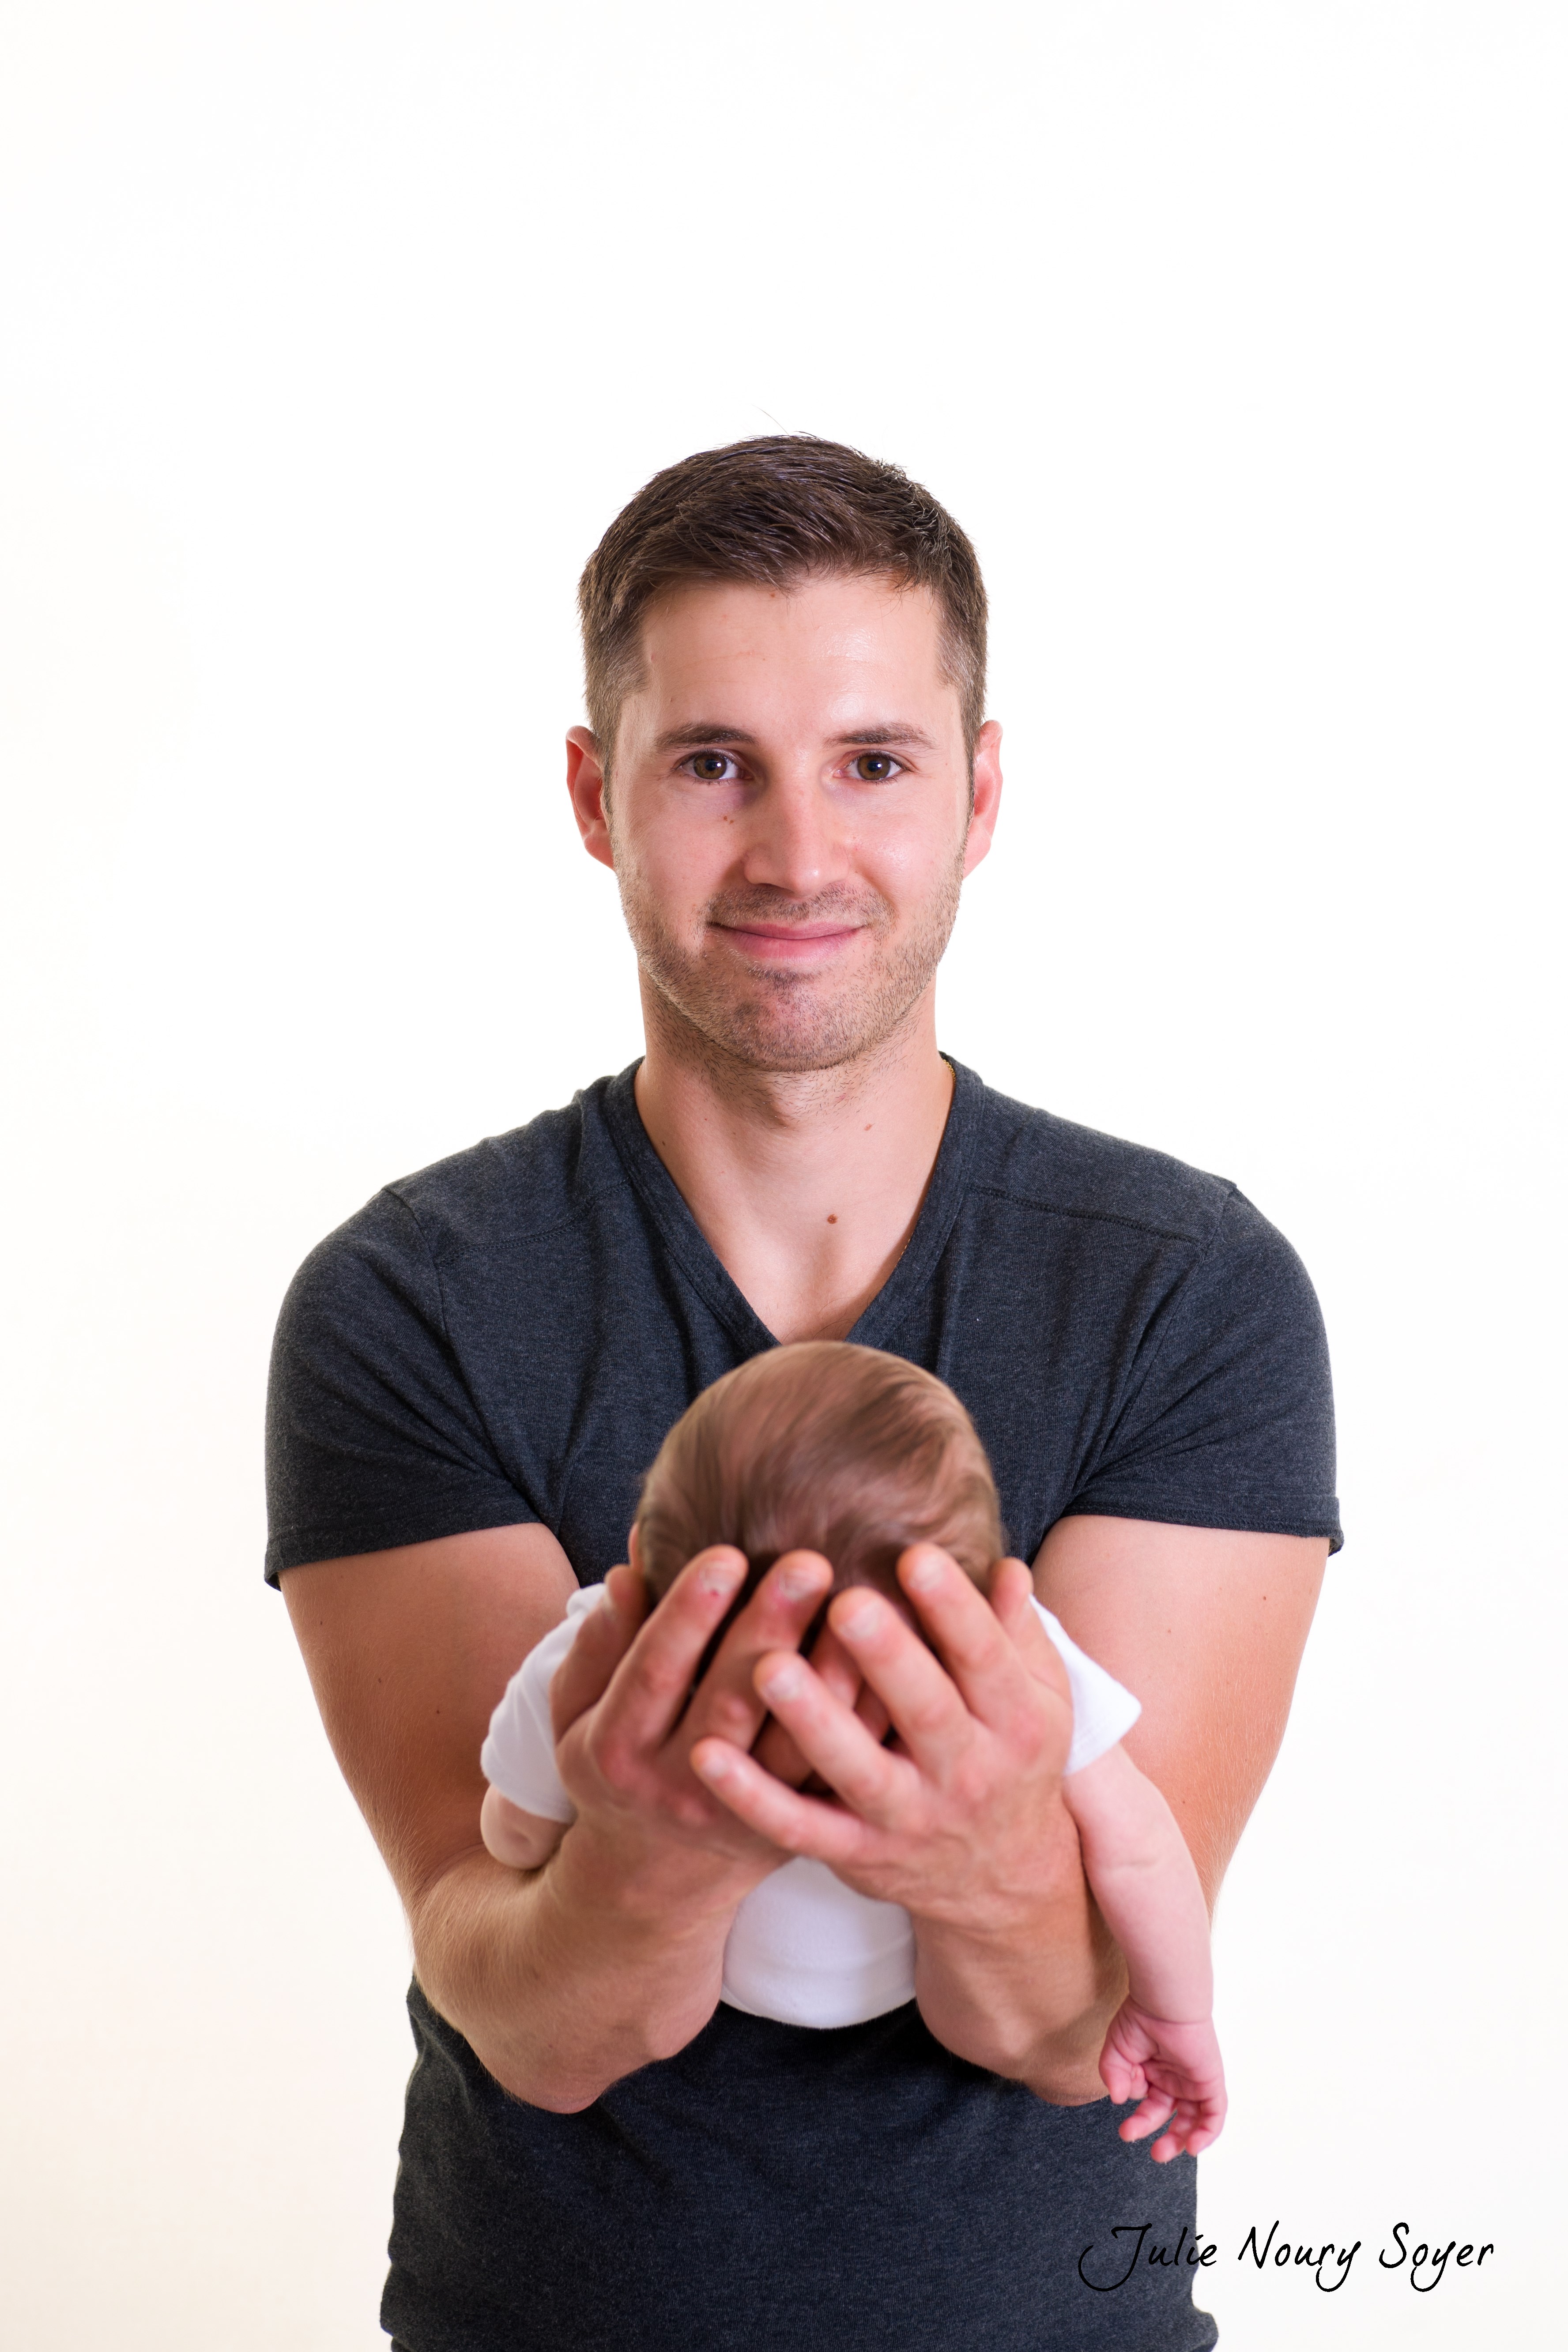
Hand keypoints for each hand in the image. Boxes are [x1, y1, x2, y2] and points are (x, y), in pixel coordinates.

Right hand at [546, 1544, 836, 1895]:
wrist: (654, 1875)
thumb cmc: (617, 1759)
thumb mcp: (576, 1713)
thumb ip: (597, 1644)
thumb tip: (626, 1574)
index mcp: (619, 1750)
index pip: (655, 1673)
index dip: (688, 1616)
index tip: (725, 1554)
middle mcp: (681, 1787)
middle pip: (731, 1703)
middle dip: (769, 1629)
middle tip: (809, 1563)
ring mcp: (744, 1815)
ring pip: (793, 1746)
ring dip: (831, 1676)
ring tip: (862, 1606)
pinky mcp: (794, 1829)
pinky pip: (835, 1773)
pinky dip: (867, 1721)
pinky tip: (899, 1663)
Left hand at [686, 1546, 1075, 1931]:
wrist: (999, 1875)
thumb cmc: (1007, 1752)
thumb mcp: (1039, 1697)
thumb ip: (1015, 1632)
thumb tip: (1006, 1568)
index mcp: (1015, 1723)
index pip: (985, 1661)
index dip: (955, 1611)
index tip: (916, 1556)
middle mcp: (966, 1774)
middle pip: (926, 1714)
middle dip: (887, 1660)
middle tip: (845, 1604)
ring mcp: (908, 1819)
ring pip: (858, 1772)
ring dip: (812, 1722)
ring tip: (768, 1667)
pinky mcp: (857, 1854)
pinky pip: (799, 1828)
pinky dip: (752, 1797)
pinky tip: (707, 1752)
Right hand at [1099, 2000, 1226, 2160]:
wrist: (1163, 2001)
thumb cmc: (1141, 2017)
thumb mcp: (1117, 2050)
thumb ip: (1113, 2075)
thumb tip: (1117, 2099)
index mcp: (1155, 2072)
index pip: (1149, 2104)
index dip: (1137, 2117)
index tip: (1123, 2118)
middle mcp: (1176, 2079)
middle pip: (1168, 2115)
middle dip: (1151, 2131)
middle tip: (1133, 2138)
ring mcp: (1194, 2081)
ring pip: (1192, 2120)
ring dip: (1179, 2140)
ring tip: (1160, 2152)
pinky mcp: (1210, 2082)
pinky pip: (1213, 2115)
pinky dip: (1206, 2134)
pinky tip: (1192, 2147)